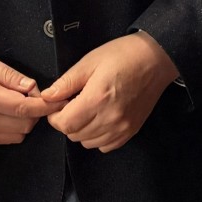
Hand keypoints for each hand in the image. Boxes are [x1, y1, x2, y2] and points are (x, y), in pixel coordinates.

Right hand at [0, 49, 49, 143]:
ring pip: (17, 135)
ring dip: (25, 121)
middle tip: (33, 95)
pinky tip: (10, 113)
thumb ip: (10, 76)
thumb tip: (33, 87)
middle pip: (25, 124)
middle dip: (36, 112)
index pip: (25, 108)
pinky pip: (5, 139)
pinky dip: (14, 129)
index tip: (58, 101)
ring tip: (20, 103)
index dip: (45, 106)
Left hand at [40, 32, 178, 152]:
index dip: (55, 116)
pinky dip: (97, 136)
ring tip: (87, 110)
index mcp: (97, 99)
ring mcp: (122, 128)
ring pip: (88, 142)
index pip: (65, 124)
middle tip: (72, 103)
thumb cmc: (123, 56)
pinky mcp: (131, 131)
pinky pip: (105, 146)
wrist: (155, 59)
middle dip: (67, 121)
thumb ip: (66, 82)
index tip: (58, 104)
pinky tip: (100, 118)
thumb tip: (47, 96)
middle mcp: (110, 118)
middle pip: (74, 135)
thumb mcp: (90, 62)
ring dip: (81, 130)